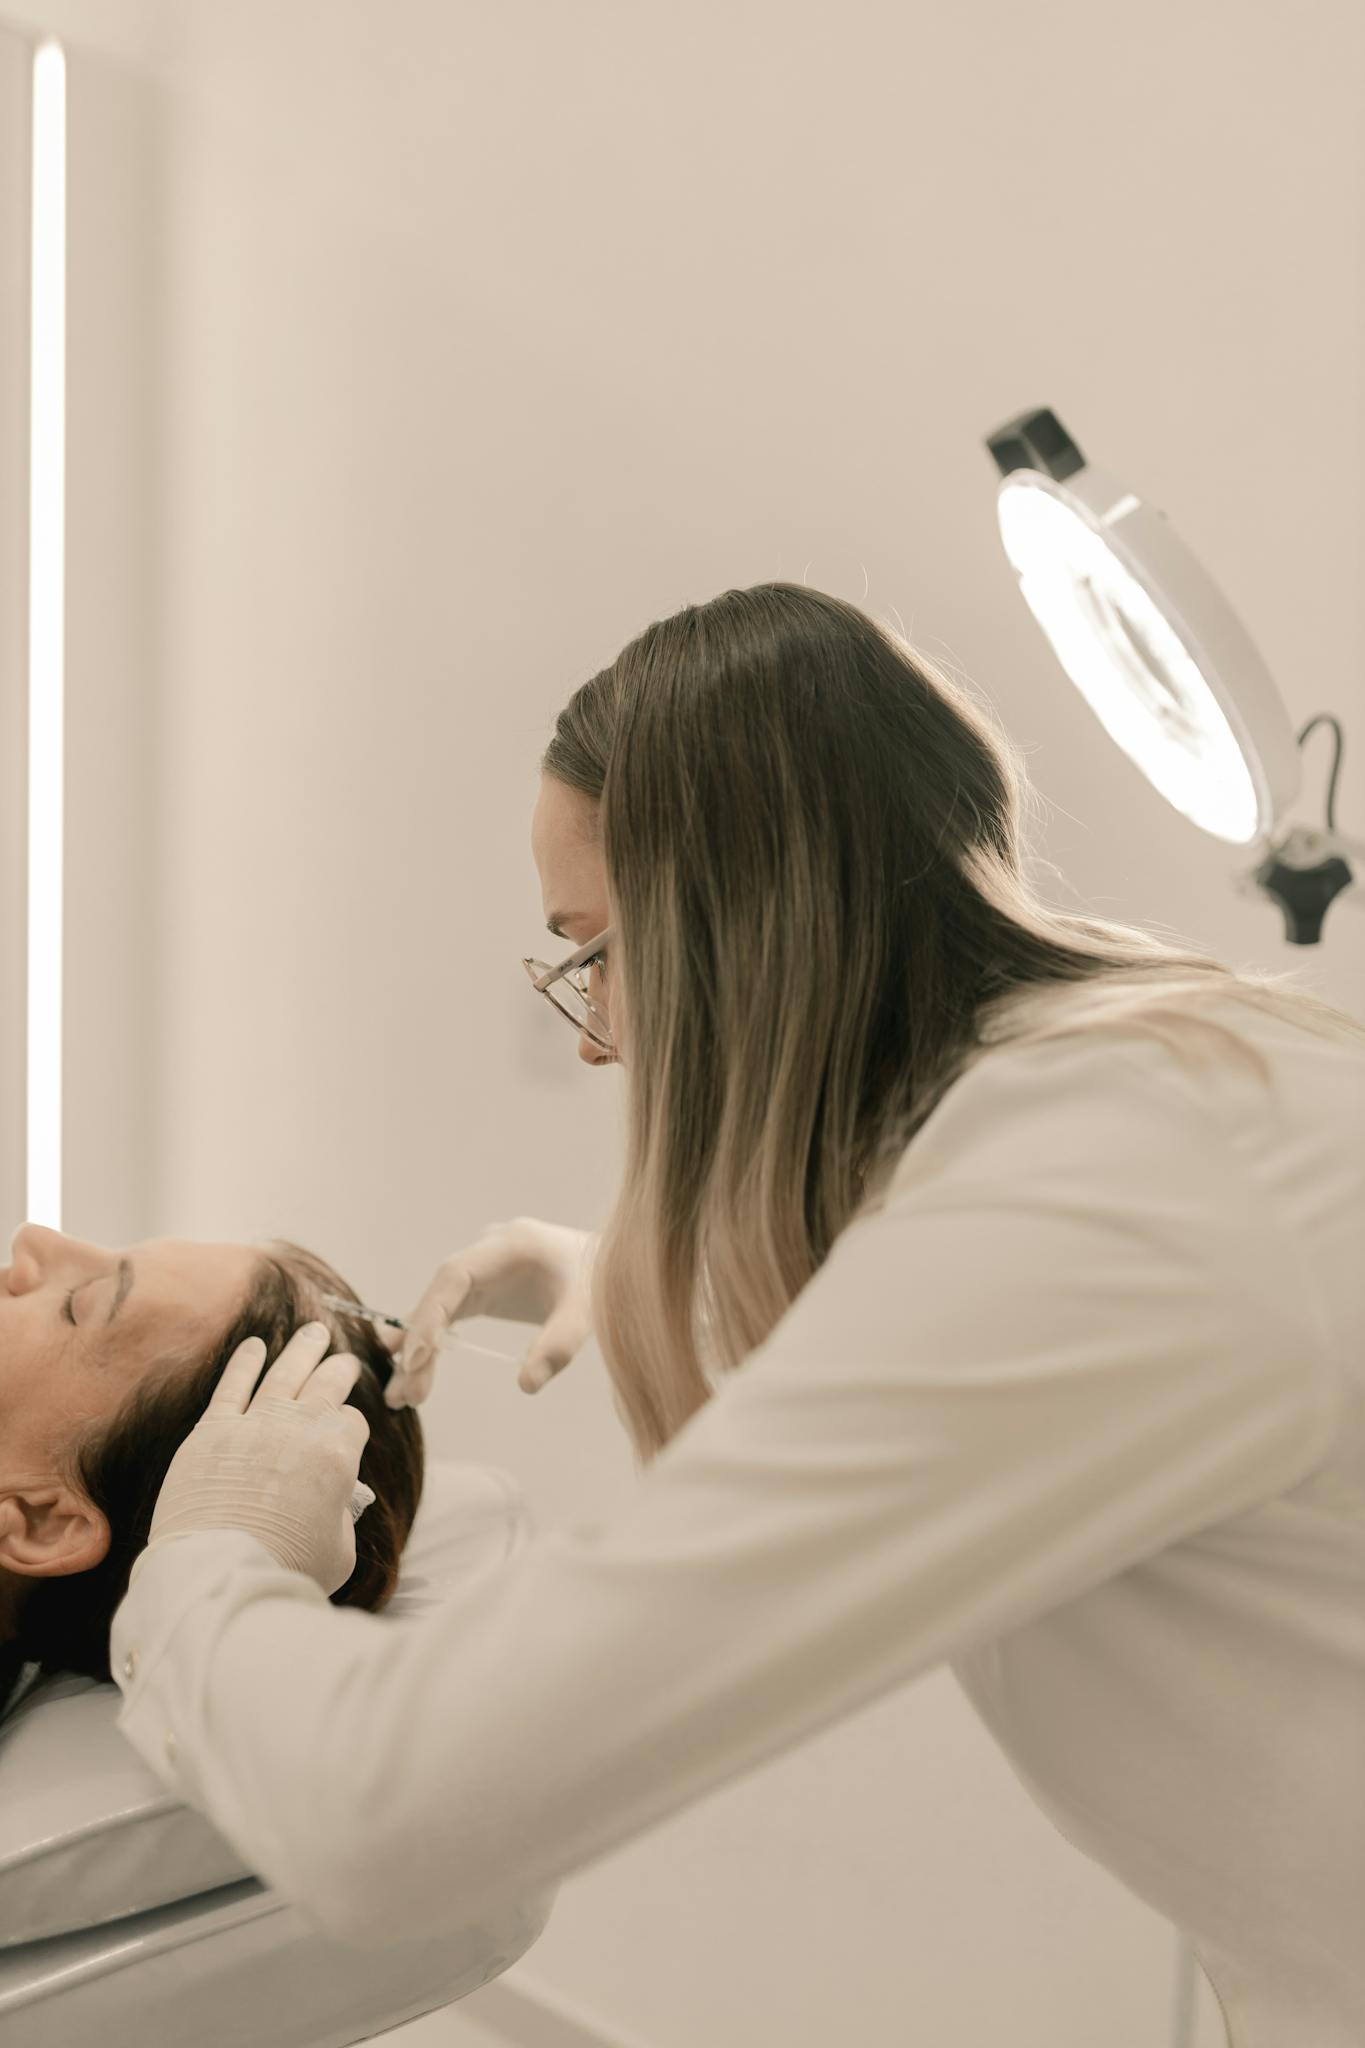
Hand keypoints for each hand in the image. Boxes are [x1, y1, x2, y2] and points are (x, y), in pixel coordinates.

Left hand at [137, 1322, 371, 1595]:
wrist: (219, 1571)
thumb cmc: (285, 1568)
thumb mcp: (340, 1550)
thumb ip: (342, 1516)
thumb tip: (336, 1501)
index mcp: (337, 1453)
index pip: (352, 1423)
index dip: (351, 1429)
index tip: (347, 1436)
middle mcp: (300, 1428)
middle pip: (326, 1385)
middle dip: (339, 1370)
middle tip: (345, 1360)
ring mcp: (255, 1424)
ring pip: (284, 1373)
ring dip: (302, 1350)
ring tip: (314, 1332)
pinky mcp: (212, 1431)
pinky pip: (232, 1385)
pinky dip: (244, 1362)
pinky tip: (254, 1345)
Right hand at [385, 1218, 596, 1408]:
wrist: (609, 1263)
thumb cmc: (599, 1281)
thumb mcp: (587, 1312)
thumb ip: (559, 1345)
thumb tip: (526, 1384)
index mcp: (510, 1245)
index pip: (455, 1276)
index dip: (430, 1314)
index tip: (414, 1357)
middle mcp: (488, 1251)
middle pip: (439, 1294)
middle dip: (417, 1342)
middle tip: (403, 1392)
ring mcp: (482, 1267)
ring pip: (437, 1305)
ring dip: (417, 1347)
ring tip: (399, 1393)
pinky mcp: (483, 1286)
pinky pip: (448, 1312)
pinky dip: (433, 1340)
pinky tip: (413, 1369)